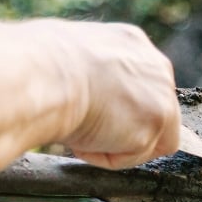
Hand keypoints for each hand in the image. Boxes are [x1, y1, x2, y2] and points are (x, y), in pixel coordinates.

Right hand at [35, 21, 180, 169]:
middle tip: (88, 131)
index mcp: (132, 44)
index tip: (93, 117)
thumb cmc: (39, 66)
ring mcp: (161, 94)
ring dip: (114, 145)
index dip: (118, 110)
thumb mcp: (70, 58)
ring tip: (81, 134)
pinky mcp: (158, 121)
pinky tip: (83, 141)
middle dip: (124, 130)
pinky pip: (134, 155)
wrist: (43, 76)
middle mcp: (156, 66)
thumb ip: (92, 74)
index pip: (140, 86)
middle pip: (154, 113)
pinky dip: (108, 157)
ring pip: (149, 139)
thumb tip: (82, 90)